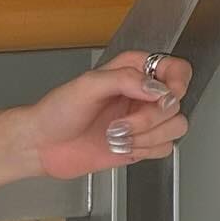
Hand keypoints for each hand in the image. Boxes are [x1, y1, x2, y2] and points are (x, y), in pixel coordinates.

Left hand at [15, 50, 193, 182]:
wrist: (43, 145)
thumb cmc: (55, 112)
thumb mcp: (87, 85)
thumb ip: (124, 79)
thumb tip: (156, 88)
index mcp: (131, 71)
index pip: (176, 70)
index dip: (176, 84)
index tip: (162, 98)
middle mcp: (140, 94)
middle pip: (176, 103)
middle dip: (149, 118)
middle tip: (120, 124)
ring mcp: (142, 119)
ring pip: (175, 127)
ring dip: (146, 137)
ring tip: (117, 136)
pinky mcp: (141, 143)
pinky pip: (165, 147)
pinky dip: (145, 150)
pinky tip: (123, 147)